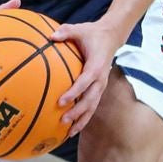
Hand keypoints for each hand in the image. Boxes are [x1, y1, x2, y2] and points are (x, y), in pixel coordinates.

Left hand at [51, 18, 124, 137]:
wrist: (111, 36)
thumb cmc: (92, 33)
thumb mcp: (79, 29)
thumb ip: (66, 31)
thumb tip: (51, 36)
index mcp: (95, 66)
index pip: (84, 82)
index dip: (74, 92)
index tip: (61, 101)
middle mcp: (100, 79)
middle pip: (90, 100)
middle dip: (78, 112)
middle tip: (63, 120)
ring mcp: (101, 85)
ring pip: (92, 107)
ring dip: (81, 120)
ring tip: (69, 132)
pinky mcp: (99, 89)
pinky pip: (92, 106)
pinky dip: (84, 117)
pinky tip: (73, 128)